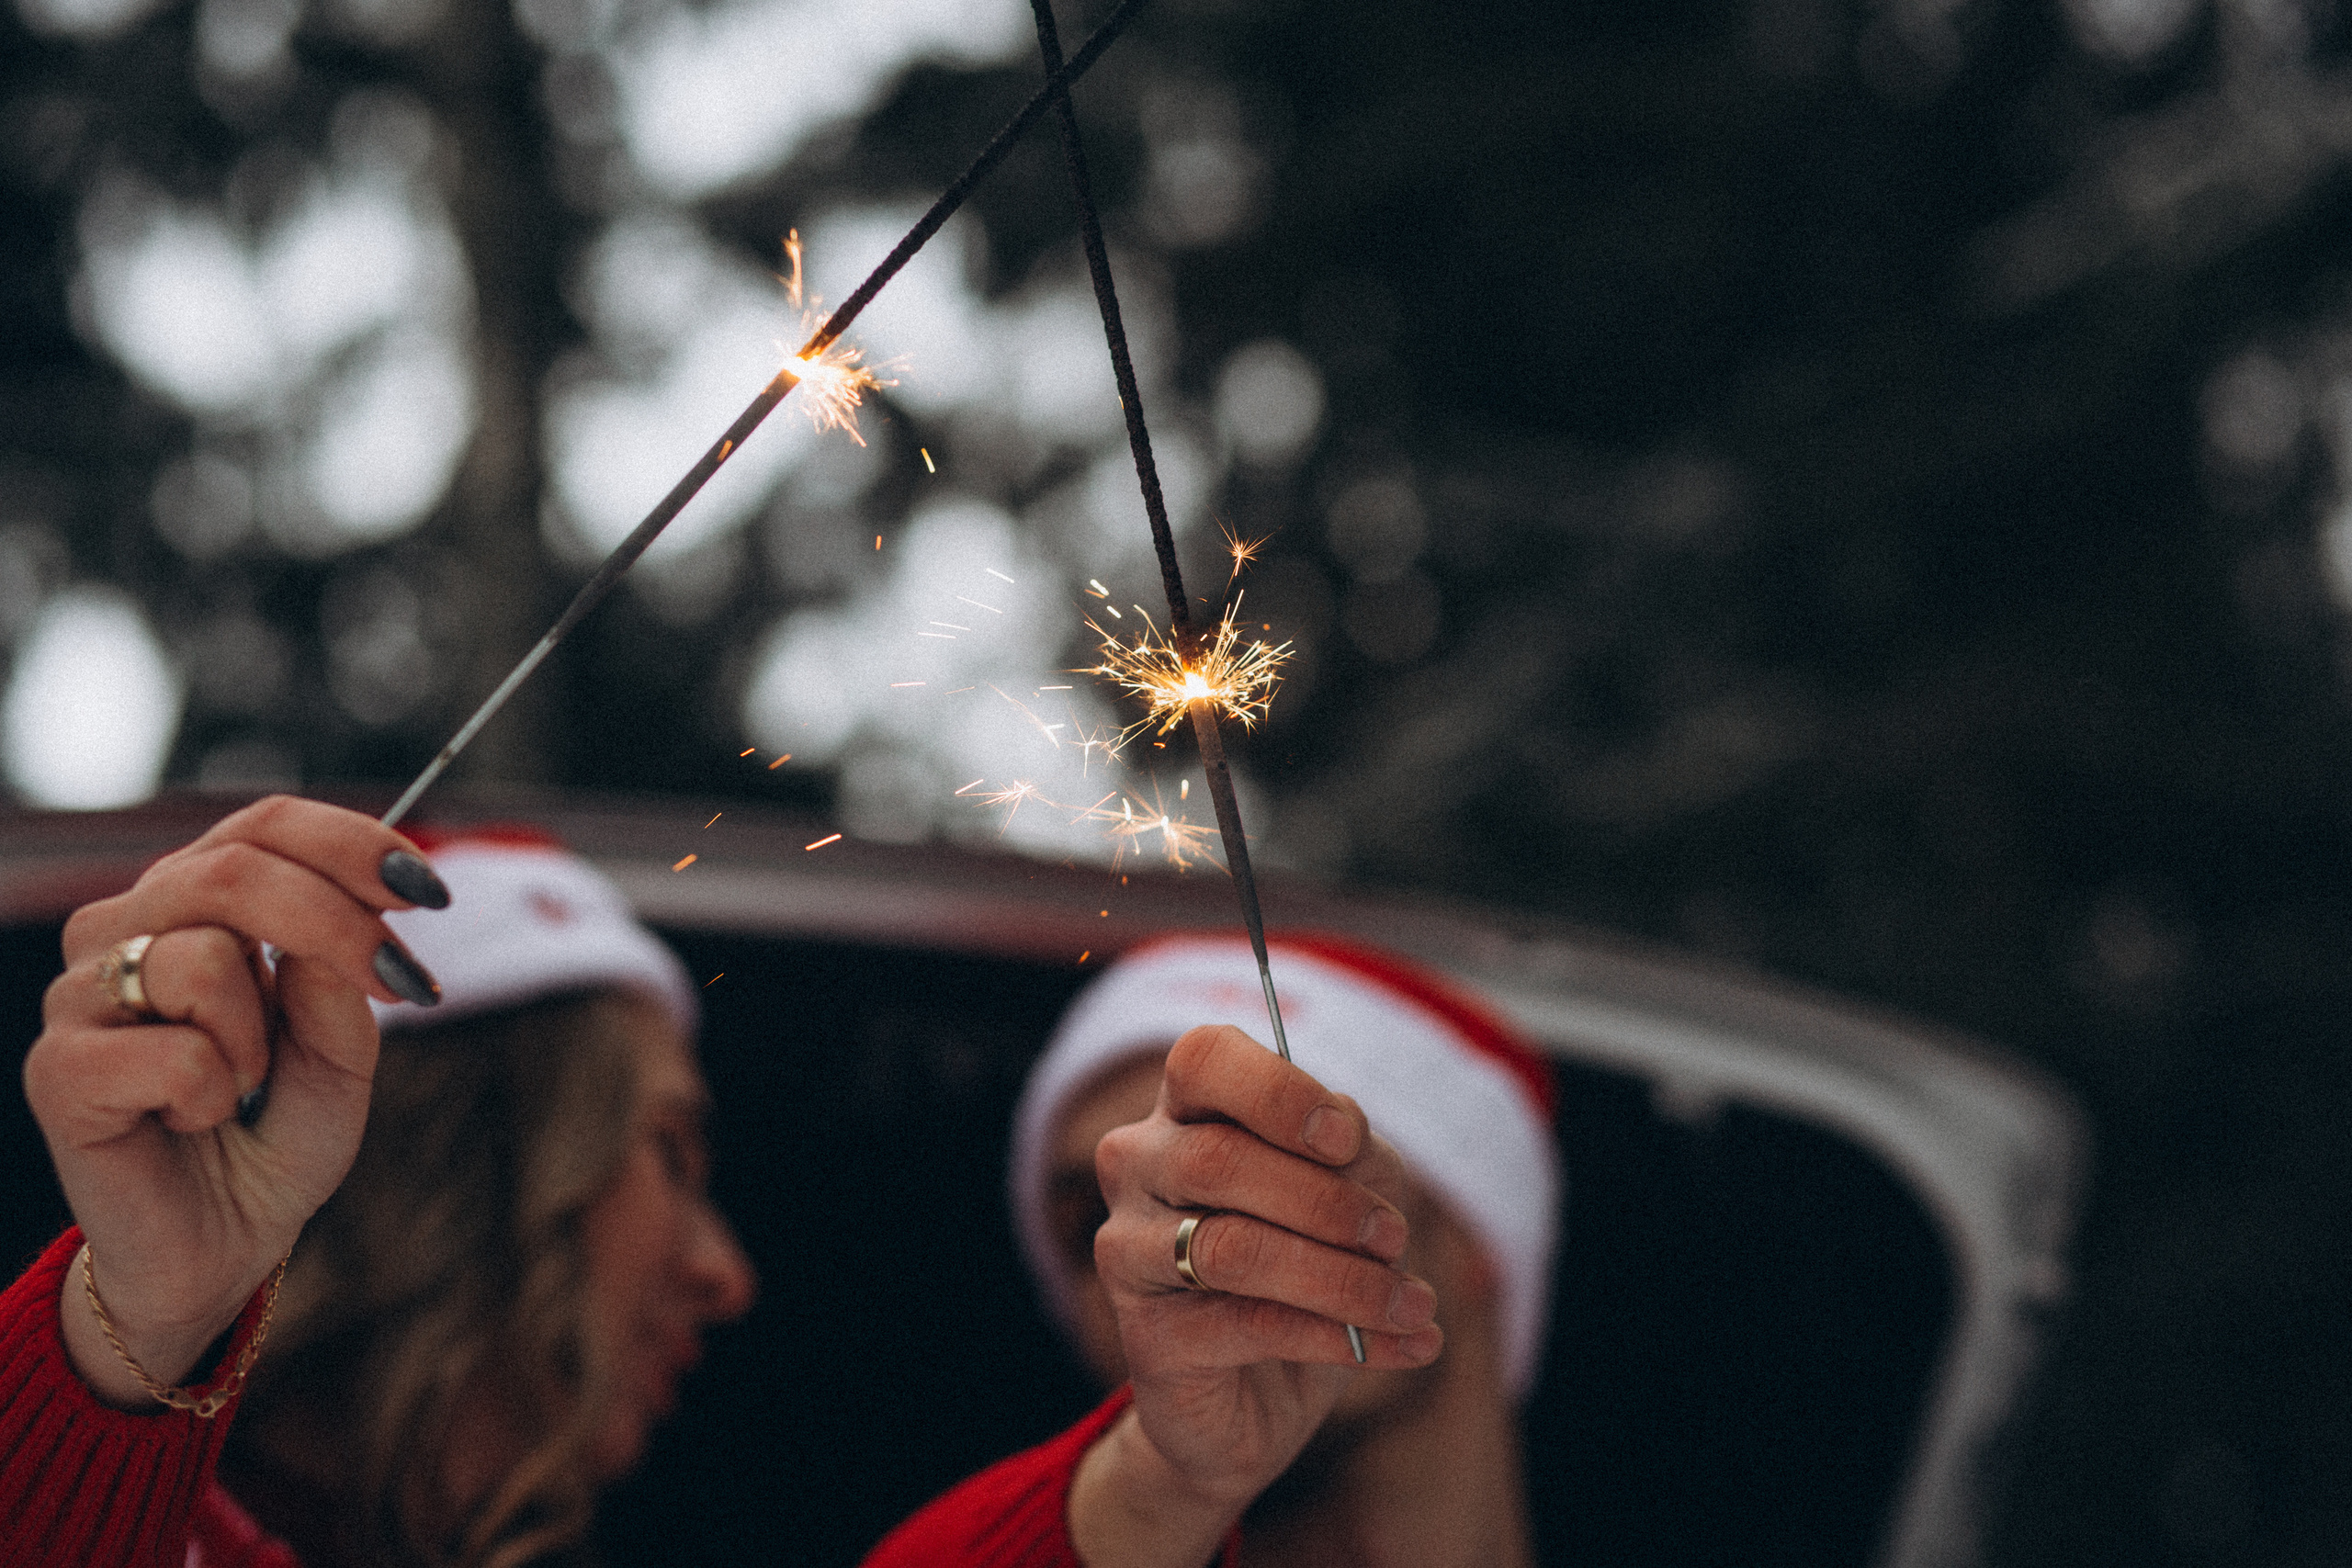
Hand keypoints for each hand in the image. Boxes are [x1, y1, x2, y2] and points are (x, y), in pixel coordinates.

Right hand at [23, 796, 446, 1406]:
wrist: (223, 1244)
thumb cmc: (277, 1132)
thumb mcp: (344, 1052)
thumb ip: (340, 980)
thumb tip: (337, 918)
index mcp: (194, 903)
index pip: (264, 826)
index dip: (351, 843)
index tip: (429, 891)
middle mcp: (126, 929)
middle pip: (234, 870)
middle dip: (338, 925)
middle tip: (404, 985)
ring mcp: (81, 995)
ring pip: (204, 957)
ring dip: (264, 1035)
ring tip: (247, 1084)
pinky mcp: (58, 1069)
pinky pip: (176, 1051)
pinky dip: (214, 1094)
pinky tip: (194, 1120)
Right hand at [1069, 1024, 1441, 1566]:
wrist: (1264, 1395)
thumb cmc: (1309, 1265)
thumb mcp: (1352, 1192)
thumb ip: (1351, 1152)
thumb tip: (1346, 1133)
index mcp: (1186, 1112)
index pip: (1203, 1059)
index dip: (1277, 1091)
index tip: (1346, 1139)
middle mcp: (1138, 1168)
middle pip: (1219, 1158)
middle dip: (1327, 1201)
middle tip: (1395, 1237)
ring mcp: (1127, 1252)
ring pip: (1232, 1248)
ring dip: (1342, 1277)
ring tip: (1413, 1303)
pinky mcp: (1145, 1338)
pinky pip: (1246, 1325)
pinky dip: (1337, 1335)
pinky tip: (1398, 1345)